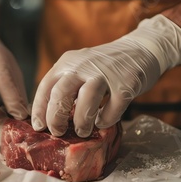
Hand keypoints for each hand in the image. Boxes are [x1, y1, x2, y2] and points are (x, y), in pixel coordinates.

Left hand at [31, 15, 180, 136]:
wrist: (141, 48)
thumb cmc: (105, 66)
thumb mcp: (80, 67)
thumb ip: (66, 85)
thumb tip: (50, 117)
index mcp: (68, 62)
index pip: (46, 86)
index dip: (40, 109)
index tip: (39, 127)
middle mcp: (84, 65)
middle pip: (61, 93)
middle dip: (56, 118)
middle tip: (58, 132)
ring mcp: (106, 73)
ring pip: (86, 100)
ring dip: (81, 121)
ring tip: (82, 132)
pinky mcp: (127, 83)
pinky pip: (113, 107)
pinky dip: (106, 120)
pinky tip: (103, 122)